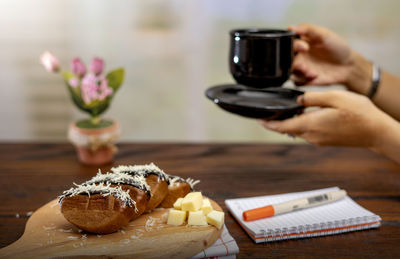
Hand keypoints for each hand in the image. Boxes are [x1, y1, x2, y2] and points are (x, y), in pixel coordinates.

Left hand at [260, 90, 393, 147]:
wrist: (376, 131)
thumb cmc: (359, 113)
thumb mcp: (334, 97)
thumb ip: (312, 98)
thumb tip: (298, 101)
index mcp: (310, 125)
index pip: (281, 127)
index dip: (268, 124)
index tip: (259, 120)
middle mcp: (312, 136)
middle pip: (287, 129)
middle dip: (278, 122)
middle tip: (271, 112)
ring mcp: (318, 140)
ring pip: (298, 130)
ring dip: (291, 122)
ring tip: (288, 110)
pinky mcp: (325, 141)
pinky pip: (308, 132)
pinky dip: (302, 124)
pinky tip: (306, 115)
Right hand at [290, 24, 370, 93]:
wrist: (347, 66)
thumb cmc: (337, 47)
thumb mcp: (324, 34)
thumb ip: (308, 29)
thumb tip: (291, 28)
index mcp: (300, 42)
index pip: (288, 43)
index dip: (293, 46)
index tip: (305, 47)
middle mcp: (298, 55)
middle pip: (285, 59)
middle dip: (294, 62)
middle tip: (303, 64)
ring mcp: (300, 67)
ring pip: (289, 71)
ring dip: (297, 72)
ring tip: (309, 72)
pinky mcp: (304, 79)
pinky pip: (296, 81)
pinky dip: (302, 80)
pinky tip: (314, 76)